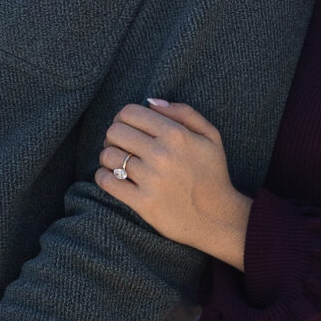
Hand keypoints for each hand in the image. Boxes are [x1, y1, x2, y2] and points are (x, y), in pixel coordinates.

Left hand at [96, 99, 251, 268]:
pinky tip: (114, 177)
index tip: (129, 128)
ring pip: (108, 156)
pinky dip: (104, 176)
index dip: (123, 117)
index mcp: (175, 134)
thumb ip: (183, 112)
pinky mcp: (142, 202)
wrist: (217, 218)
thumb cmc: (212, 174)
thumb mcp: (210, 136)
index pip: (129, 113)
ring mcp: (150, 179)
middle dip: (114, 135)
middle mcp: (161, 154)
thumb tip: (151, 102)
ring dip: (109, 157)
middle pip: (115, 132)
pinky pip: (106, 181)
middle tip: (122, 145)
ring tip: (120, 162)